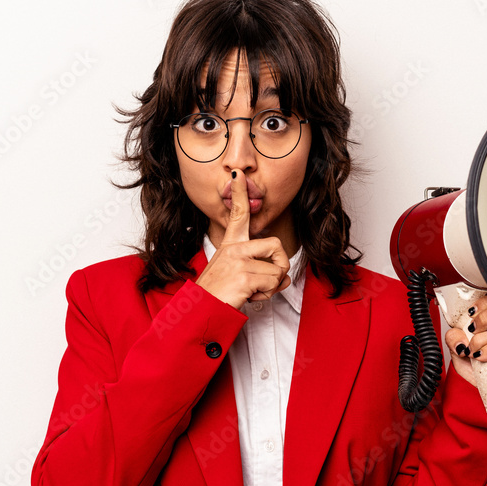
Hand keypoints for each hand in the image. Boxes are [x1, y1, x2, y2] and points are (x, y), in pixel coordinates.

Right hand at [195, 169, 290, 308]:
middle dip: (280, 266)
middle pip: (276, 245)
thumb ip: (260, 272)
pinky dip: (267, 294)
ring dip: (271, 286)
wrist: (201, 312)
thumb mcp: (238, 277)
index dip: (238, 193)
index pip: (237, 214)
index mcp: (230, 245)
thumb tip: (285, 278)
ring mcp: (238, 260)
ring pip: (277, 269)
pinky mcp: (244, 274)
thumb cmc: (219, 295)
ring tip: (251, 291)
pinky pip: (273, 282)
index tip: (236, 173)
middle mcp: (233, 248)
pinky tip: (248, 296)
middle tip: (265, 282)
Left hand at [444, 294, 486, 402]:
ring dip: (482, 340)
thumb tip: (458, 335)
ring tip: (473, 351)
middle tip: (470, 335)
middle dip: (481, 321)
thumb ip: (454, 338)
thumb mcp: (460, 350)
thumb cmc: (481, 369)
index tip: (470, 313)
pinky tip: (482, 356)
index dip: (484, 303)